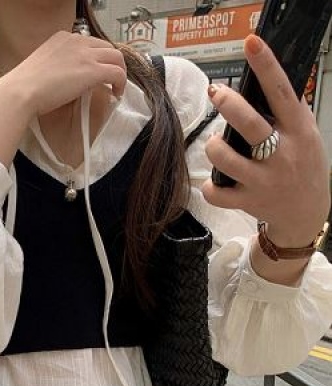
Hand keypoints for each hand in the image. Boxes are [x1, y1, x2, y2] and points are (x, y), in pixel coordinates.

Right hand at [4, 31, 126, 116]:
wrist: (22, 91)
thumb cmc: (25, 85)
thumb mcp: (43, 66)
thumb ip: (57, 66)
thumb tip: (65, 79)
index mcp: (63, 38)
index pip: (89, 43)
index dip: (96, 58)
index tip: (96, 72)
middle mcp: (77, 41)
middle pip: (106, 47)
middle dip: (111, 63)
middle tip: (110, 80)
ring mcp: (86, 55)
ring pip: (116, 57)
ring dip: (119, 72)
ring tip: (116, 88)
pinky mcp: (93, 70)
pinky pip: (117, 73)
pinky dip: (121, 82)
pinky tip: (116, 94)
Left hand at [202, 34, 329, 247]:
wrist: (306, 212)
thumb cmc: (303, 165)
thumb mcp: (306, 135)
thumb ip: (289, 112)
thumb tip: (267, 77)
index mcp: (298, 131)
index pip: (282, 93)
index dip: (266, 67)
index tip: (251, 44)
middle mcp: (281, 154)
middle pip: (249, 125)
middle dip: (229, 104)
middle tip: (216, 92)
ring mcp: (263, 180)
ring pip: (225, 158)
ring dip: (213, 147)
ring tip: (216, 144)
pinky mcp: (248, 201)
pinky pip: (217, 193)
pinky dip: (208, 187)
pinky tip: (214, 182)